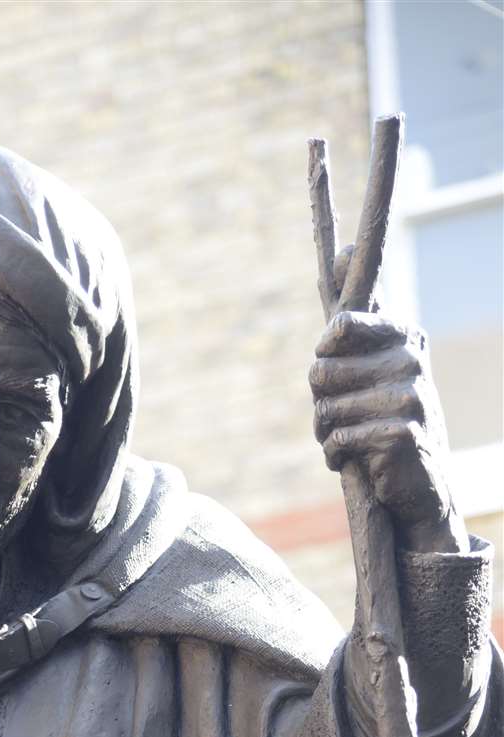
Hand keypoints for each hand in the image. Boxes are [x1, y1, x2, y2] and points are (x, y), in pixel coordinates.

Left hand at [309, 293, 467, 555]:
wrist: (421, 482)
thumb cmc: (384, 418)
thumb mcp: (373, 363)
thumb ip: (356, 318)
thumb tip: (343, 250)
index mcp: (403, 335)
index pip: (339, 326)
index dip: (324, 355)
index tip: (337, 368)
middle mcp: (409, 359)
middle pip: (320, 372)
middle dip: (319, 401)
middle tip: (341, 415)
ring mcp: (408, 395)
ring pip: (324, 409)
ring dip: (325, 432)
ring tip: (348, 439)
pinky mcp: (400, 433)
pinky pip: (337, 440)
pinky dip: (334, 456)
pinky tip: (353, 460)